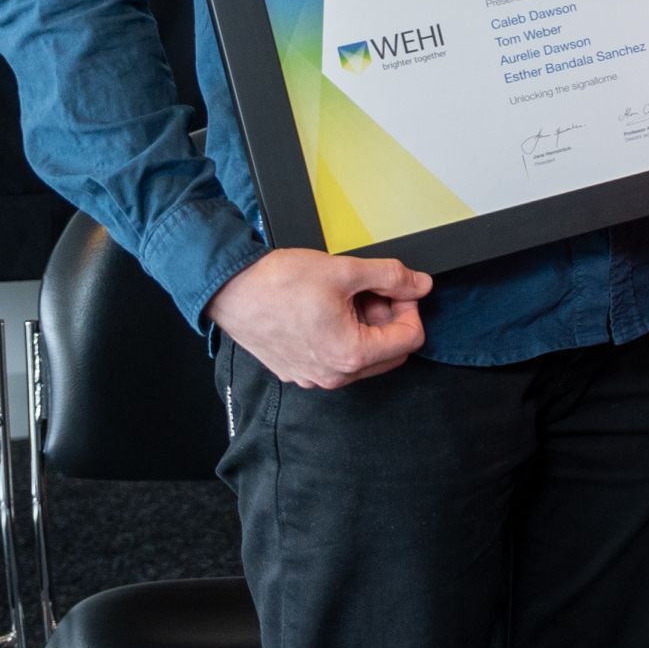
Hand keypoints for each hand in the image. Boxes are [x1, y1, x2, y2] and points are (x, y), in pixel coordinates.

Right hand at [212, 247, 430, 388]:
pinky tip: (328, 308)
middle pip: (390, 352)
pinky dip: (343, 335)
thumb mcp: (346, 271)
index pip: (410, 339)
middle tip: (374, 290)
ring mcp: (313, 376)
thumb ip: (392, 277)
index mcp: (350, 356)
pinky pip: (336, 358)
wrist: (228, 289)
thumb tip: (420, 284)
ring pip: (363, 356)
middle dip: (389, 318)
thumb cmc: (278, 282)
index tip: (399, 288)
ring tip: (347, 296)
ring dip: (366, 326)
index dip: (410, 308)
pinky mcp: (297, 370)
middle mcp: (333, 375)